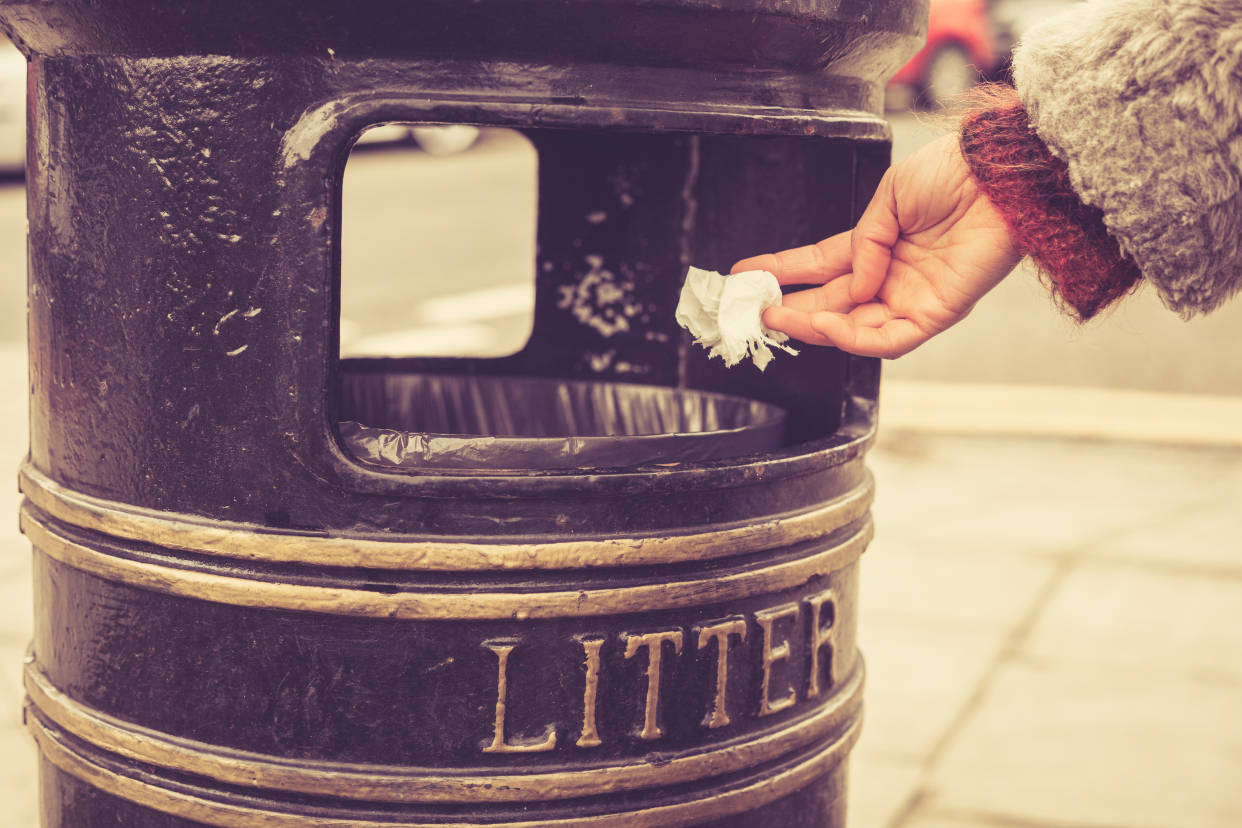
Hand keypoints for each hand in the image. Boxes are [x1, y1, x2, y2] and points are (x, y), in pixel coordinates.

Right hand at [732, 134, 1021, 357]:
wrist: (1000, 173)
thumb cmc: (955, 172)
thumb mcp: (890, 195)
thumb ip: (863, 240)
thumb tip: (852, 279)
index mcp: (878, 244)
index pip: (821, 266)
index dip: (784, 272)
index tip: (746, 277)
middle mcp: (891, 277)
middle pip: (832, 305)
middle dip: (792, 310)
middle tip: (757, 313)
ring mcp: (912, 297)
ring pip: (855, 329)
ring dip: (816, 328)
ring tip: (782, 318)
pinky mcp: (936, 313)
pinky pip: (890, 339)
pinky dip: (855, 338)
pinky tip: (828, 324)